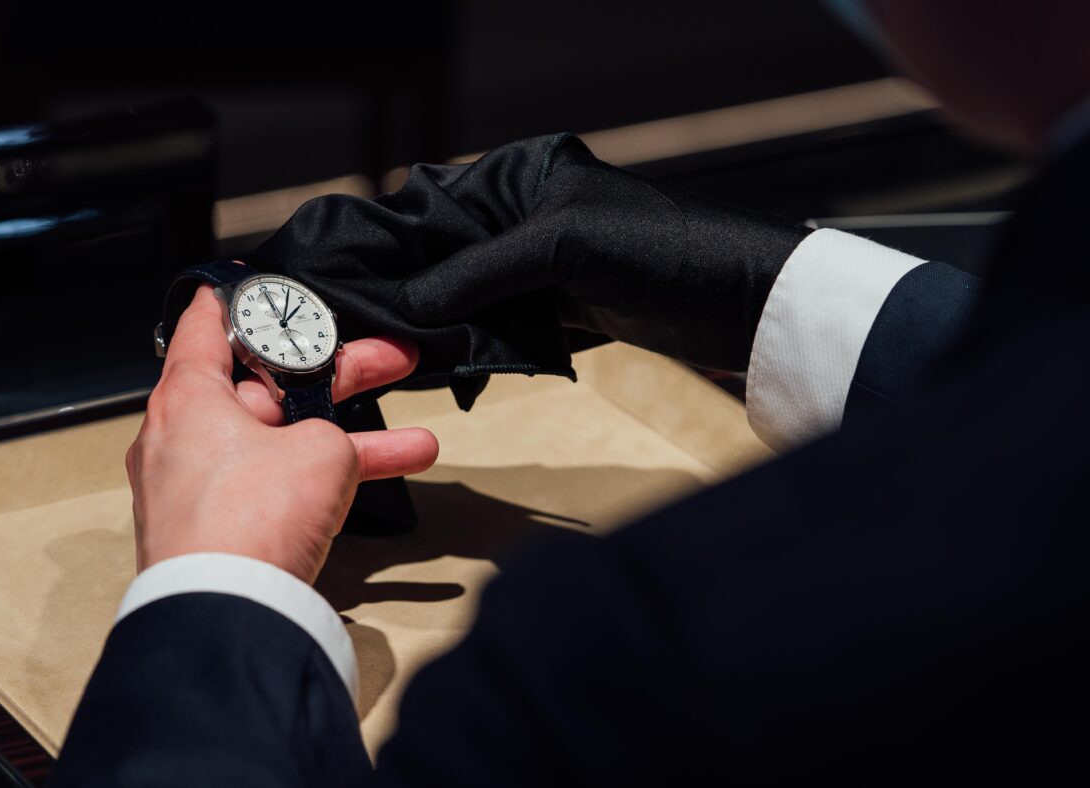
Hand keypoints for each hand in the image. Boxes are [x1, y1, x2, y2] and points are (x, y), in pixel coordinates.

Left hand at [126, 286, 438, 582]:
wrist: (229, 615)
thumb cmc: (252, 519)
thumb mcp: (318, 452)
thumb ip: (330, 435)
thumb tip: (324, 452)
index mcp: (186, 397)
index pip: (206, 325)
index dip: (241, 298)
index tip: (259, 283)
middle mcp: (183, 437)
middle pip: (265, 387)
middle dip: (336, 377)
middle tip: (386, 358)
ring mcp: (201, 486)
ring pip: (283, 441)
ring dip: (350, 438)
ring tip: (415, 437)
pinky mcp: (222, 528)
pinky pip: (281, 486)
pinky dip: (328, 481)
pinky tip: (394, 476)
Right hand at [252, 134, 810, 374]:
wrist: (741, 303)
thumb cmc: (659, 252)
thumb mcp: (560, 248)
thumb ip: (478, 272)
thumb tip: (405, 306)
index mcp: (524, 178)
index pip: (440, 208)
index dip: (397, 245)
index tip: (351, 282)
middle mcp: (529, 214)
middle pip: (451, 257)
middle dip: (416, 294)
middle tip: (366, 329)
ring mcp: (546, 265)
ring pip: (474, 296)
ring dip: (444, 326)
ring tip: (396, 354)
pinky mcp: (564, 307)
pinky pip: (504, 324)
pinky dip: (479, 346)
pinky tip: (447, 366)